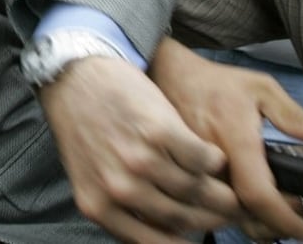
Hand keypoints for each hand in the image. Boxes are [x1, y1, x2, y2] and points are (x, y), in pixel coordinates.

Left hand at [39, 56, 241, 242]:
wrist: (72, 76)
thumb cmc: (82, 126)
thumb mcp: (88, 177)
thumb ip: (121, 209)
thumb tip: (169, 235)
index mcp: (99, 207)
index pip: (158, 243)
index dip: (190, 242)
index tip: (205, 236)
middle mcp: (119, 189)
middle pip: (183, 217)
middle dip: (213, 217)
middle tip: (229, 211)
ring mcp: (139, 160)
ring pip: (197, 189)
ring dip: (221, 192)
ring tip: (230, 190)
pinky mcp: (158, 131)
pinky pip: (202, 158)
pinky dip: (214, 160)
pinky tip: (214, 157)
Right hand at [150, 39, 302, 240]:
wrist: (168, 76)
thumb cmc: (217, 84)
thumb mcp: (262, 89)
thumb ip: (298, 118)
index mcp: (234, 141)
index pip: (258, 194)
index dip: (283, 218)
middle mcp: (209, 162)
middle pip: (241, 214)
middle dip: (271, 226)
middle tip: (293, 218)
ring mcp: (191, 172)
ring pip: (222, 215)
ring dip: (250, 222)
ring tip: (273, 213)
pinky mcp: (181, 176)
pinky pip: (206, 206)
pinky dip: (230, 213)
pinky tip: (245, 205)